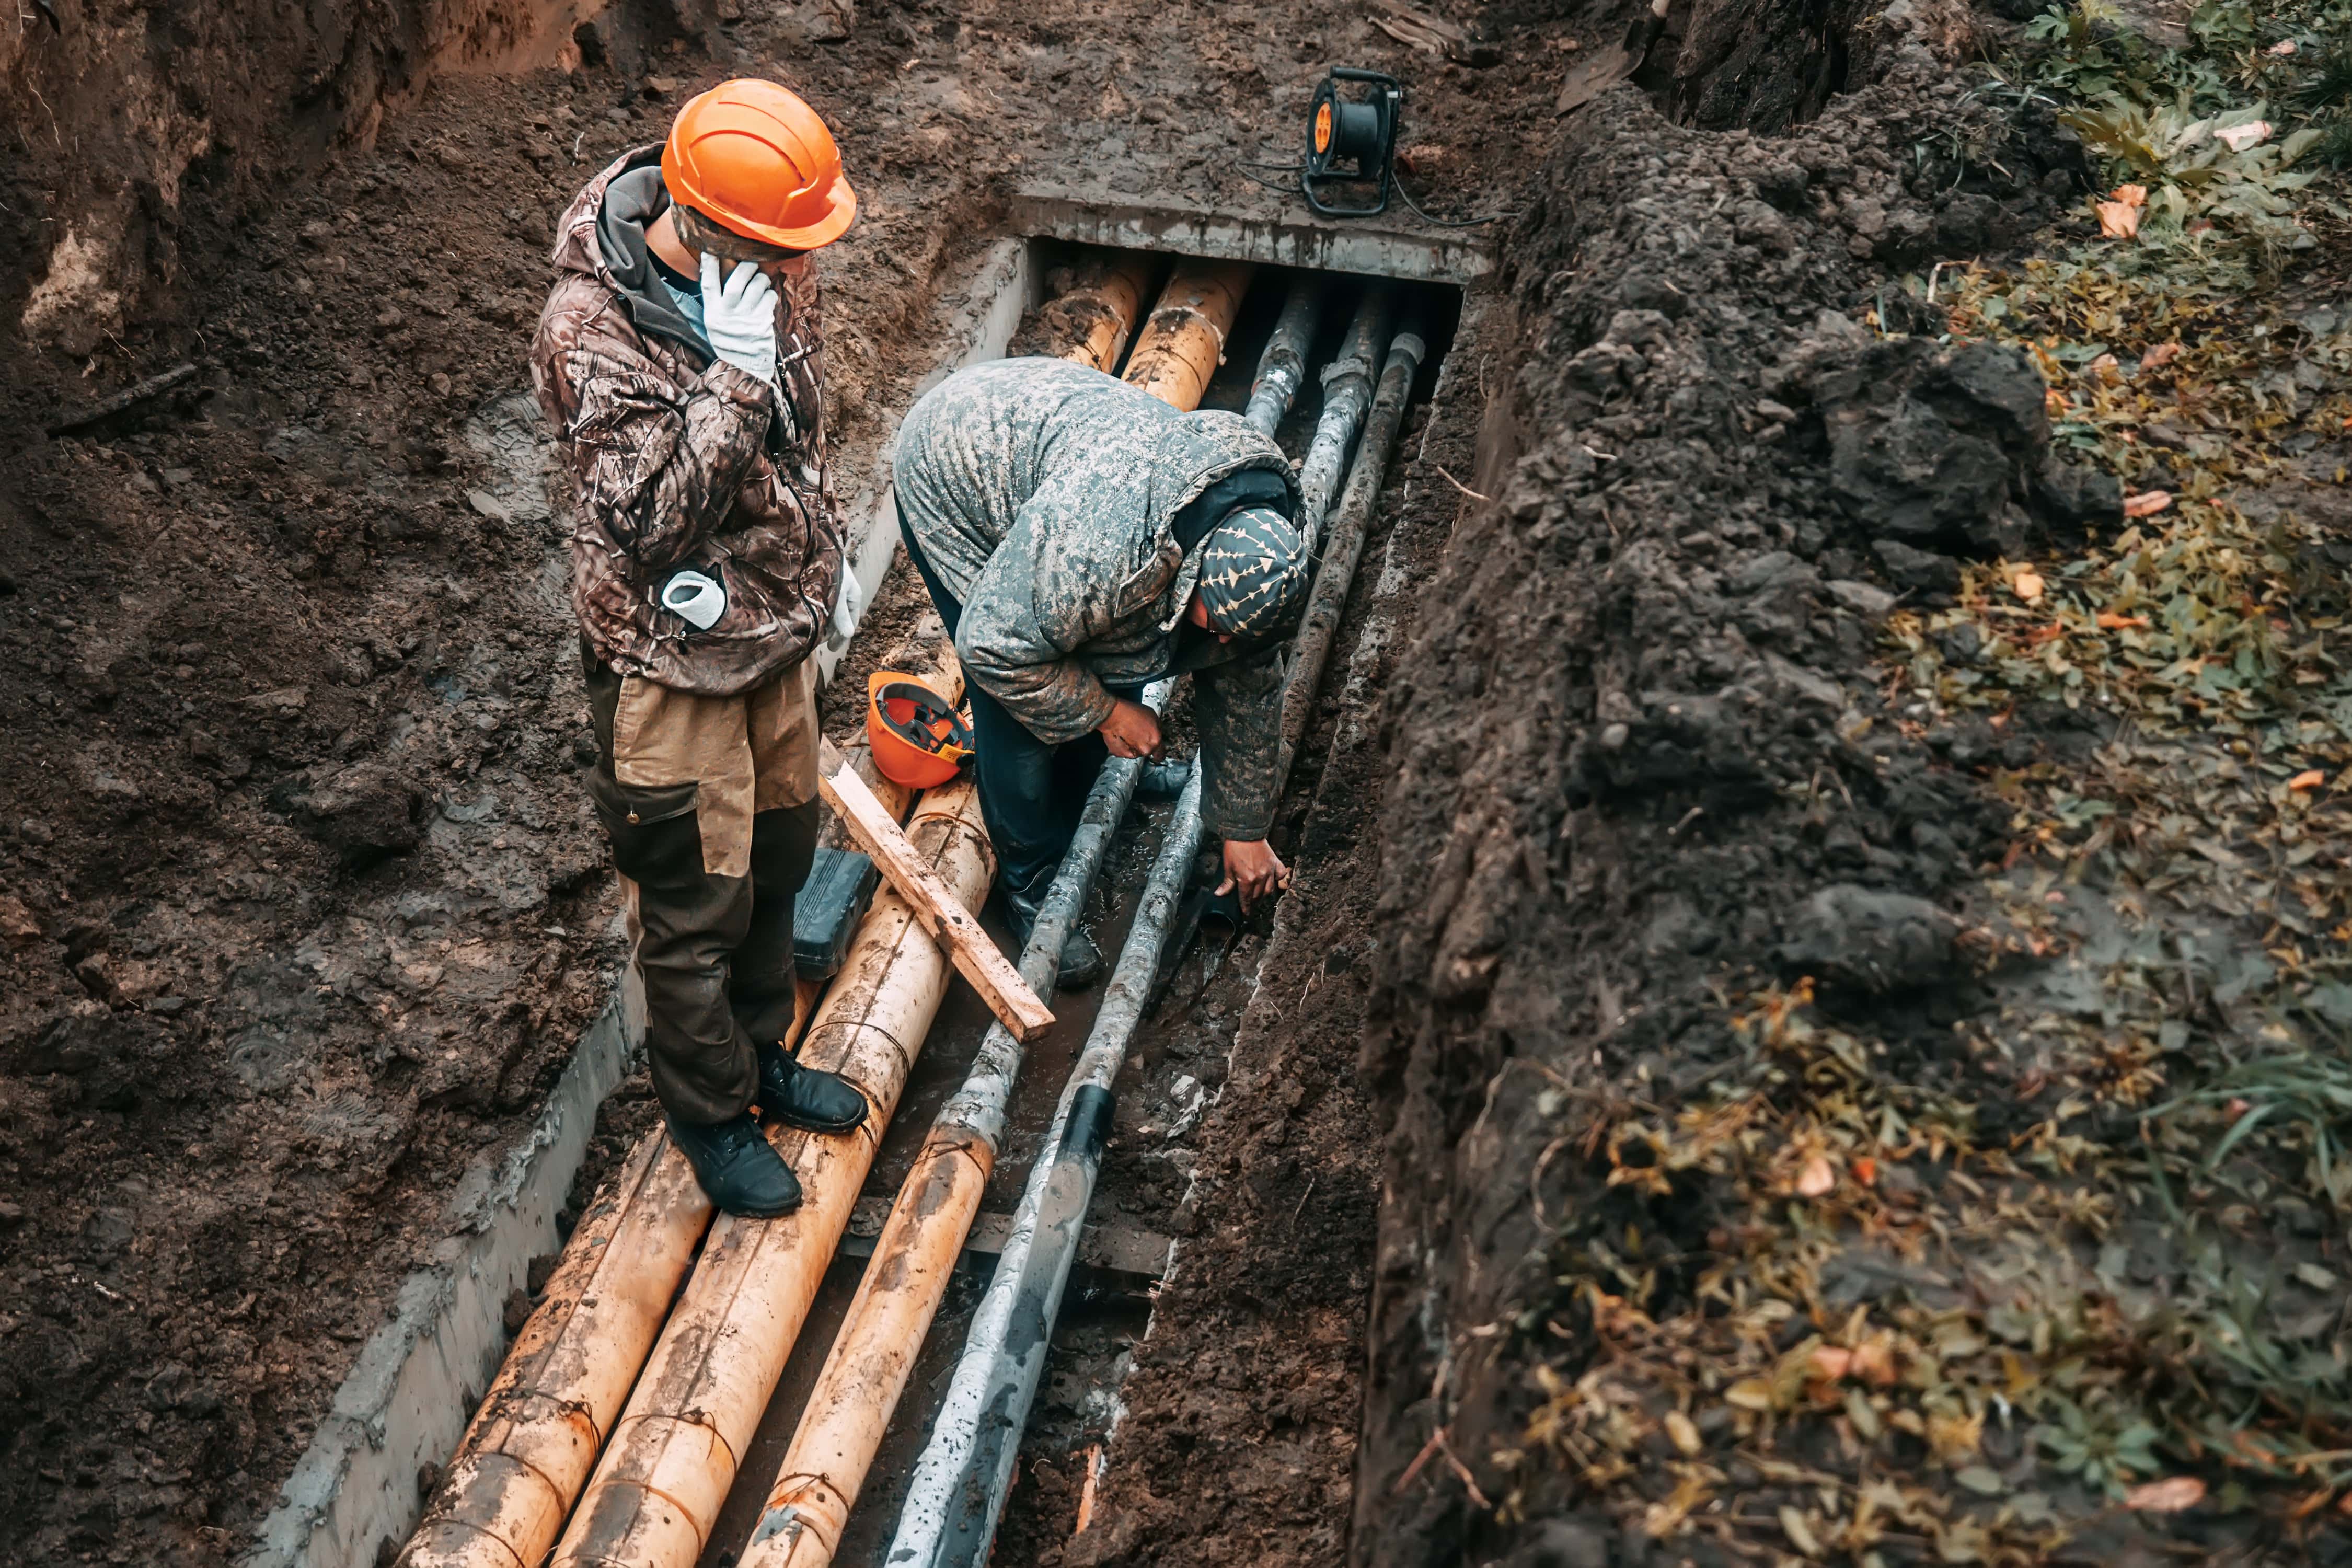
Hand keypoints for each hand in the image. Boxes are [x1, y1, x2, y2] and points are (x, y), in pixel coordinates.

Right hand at [699, 253, 779, 388]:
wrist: (745, 370)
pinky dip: (770, 293)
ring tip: (761, 280)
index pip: (707, 284)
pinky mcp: (762, 325)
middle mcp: (727, 316)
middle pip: (736, 282)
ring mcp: (746, 320)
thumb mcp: (716, 325)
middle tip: (751, 262)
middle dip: (745, 268)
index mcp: (712, 314)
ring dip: (761, 279)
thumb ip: (718, 304)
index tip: (709, 249)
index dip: (708, 265)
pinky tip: (767, 295)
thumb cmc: (731, 343)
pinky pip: (769, 299)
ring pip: (756, 287)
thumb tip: (721, 275)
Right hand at [1097, 699, 1162, 760]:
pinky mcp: (1120, 754)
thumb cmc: (1130, 712)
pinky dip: (1124, 747)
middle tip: (1138, 733)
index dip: (1159, 752)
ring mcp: (1132, 754)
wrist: (1112, 714)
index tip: (1157, 752)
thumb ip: (1157, 728)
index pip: (1161, 754)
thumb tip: (1157, 732)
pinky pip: (1125, 752)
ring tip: (1128, 733)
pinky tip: (1122, 737)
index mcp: (1155, 741)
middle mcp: (1145, 750)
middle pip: (1148, 752)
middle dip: (1145, 745)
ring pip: (1136, 753)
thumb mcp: (1152, 715)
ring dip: (1134, 746)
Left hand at [1217, 838, 1289, 911]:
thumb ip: (1227, 883)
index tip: (1245, 913)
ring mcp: (1269, 870)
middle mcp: (1260, 877)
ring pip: (1269, 889)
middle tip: (1250, 905)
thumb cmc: (1235, 847)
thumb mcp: (1228, 866)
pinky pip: (1281, 876)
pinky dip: (1279, 881)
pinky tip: (1275, 883)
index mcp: (1247, 880)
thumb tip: (1220, 894)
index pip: (1246, 899)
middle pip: (1258, 896)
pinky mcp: (1275, 862)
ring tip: (1259, 897)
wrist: (1245, 831)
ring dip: (1264, 895)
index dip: (1246, 908)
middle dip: (1253, 903)